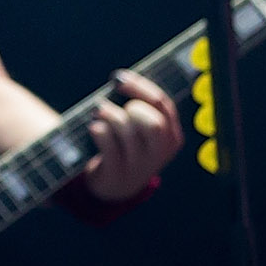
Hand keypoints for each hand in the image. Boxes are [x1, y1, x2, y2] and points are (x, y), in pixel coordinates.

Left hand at [77, 67, 181, 202]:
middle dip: (131, 108)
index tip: (118, 78)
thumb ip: (142, 107)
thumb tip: (121, 78)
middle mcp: (160, 153)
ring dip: (108, 114)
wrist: (113, 187)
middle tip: (112, 107)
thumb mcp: (142, 131)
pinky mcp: (117, 172)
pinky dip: (98, 129)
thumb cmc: (126, 147)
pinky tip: (93, 128)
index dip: (140, 87)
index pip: (163, 105)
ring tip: (98, 112)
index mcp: (172, 138)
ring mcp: (140, 165)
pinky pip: (108, 143)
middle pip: (154, 122)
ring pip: (128, 130)